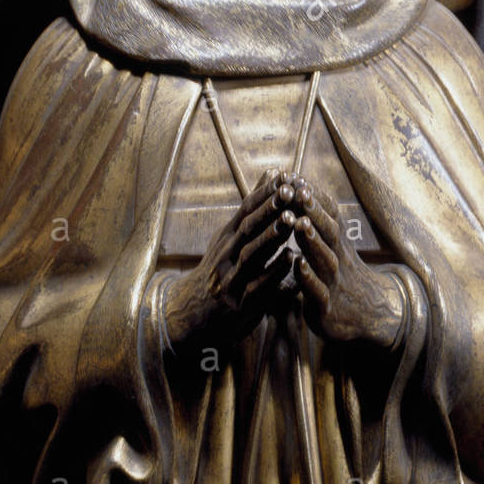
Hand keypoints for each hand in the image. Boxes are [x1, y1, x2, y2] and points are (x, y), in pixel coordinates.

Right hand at [162, 167, 293, 350]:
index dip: (265, 193)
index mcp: (227, 236)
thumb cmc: (221, 266)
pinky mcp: (238, 303)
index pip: (246, 210)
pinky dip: (273, 272)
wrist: (192, 311)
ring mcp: (230, 278)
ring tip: (291, 221)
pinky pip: (257, 286)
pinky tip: (291, 259)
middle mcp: (226, 253)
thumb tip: (272, 172)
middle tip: (290, 192)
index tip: (285, 176)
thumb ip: (254, 207)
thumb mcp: (231, 235)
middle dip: (269, 209)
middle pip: (248, 228)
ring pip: (250, 255)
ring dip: (271, 238)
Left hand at [283, 177, 405, 349]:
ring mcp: (334, 282)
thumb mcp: (334, 247)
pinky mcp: (327, 307)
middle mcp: (338, 258)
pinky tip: (298, 265)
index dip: (313, 196)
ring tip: (299, 223)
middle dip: (314, 210)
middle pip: (329, 230)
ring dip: (312, 240)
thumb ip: (319, 222)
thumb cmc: (341, 276)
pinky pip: (318, 292)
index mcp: (337, 243)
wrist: (368, 315)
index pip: (328, 214)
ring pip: (325, 258)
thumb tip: (302, 189)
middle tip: (299, 190)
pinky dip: (309, 278)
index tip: (295, 176)